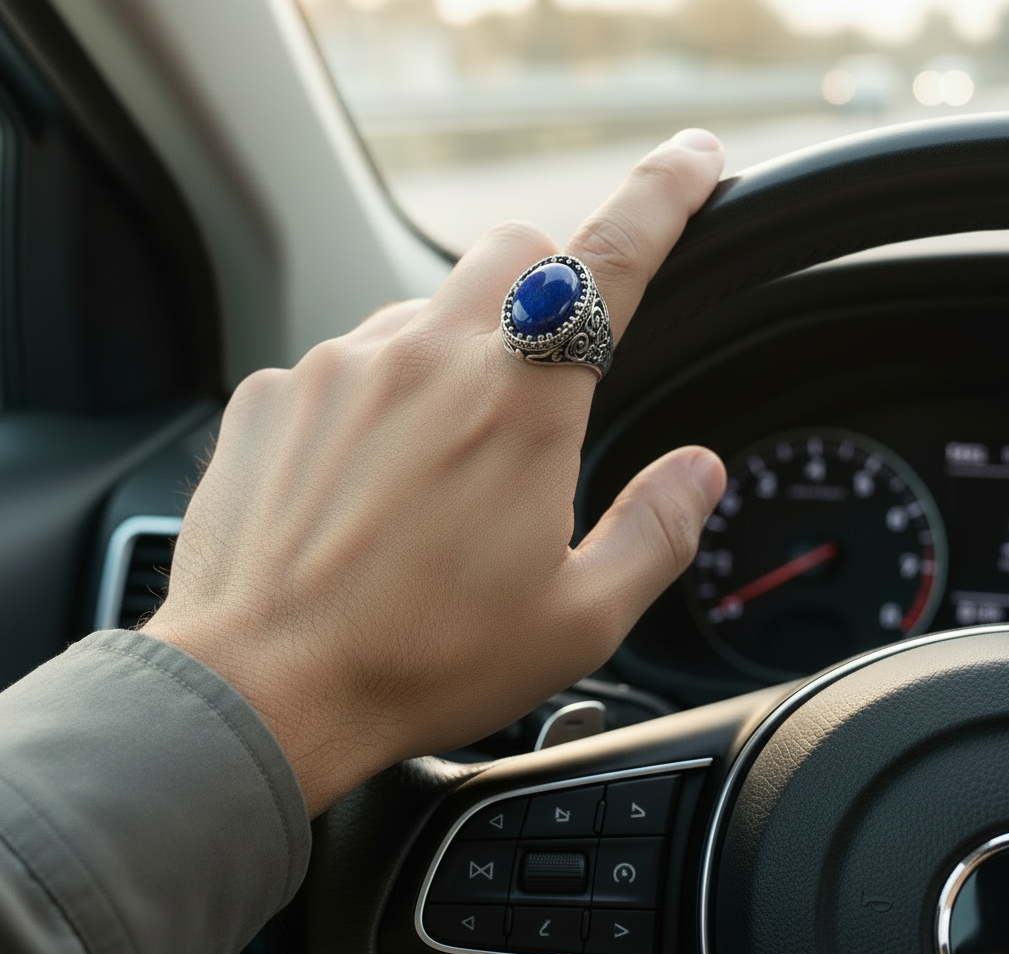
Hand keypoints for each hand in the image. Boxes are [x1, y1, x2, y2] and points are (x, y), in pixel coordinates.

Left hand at [142, 129, 727, 815]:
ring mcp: (338, 369)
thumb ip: (656, 531)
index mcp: (520, 405)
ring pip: (422, 308)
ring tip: (436, 470)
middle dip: (545, 286)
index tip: (692, 162)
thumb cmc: (421, 660)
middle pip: (511, 252)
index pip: (612, 259)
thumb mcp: (578, 620)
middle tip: (541, 377)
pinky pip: (344, 363)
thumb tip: (698, 472)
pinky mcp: (272, 396)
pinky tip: (362, 483)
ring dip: (451, 356)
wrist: (262, 689)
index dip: (664, 196)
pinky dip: (373, 398)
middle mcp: (426, 359)